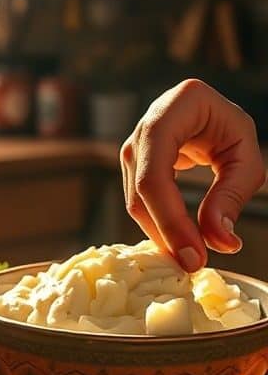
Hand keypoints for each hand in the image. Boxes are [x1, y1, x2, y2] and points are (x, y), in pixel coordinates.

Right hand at [120, 79, 264, 271]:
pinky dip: (158, 226)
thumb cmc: (227, 128)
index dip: (170, 220)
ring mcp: (131, 147)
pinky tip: (177, 242)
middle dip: (165, 234)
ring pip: (136, 203)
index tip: (193, 256)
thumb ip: (232, 195)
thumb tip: (218, 241)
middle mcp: (143, 127)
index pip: (155, 175)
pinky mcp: (130, 168)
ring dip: (161, 234)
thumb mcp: (244, 155)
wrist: (206, 115)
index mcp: (173, 109)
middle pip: (141, 193)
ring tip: (189, 256)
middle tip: (192, 265)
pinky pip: (139, 203)